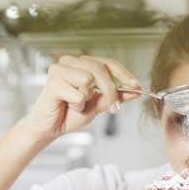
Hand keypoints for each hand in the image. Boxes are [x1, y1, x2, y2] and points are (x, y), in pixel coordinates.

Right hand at [21, 55, 141, 141]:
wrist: (51, 127)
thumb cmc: (71, 113)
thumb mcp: (100, 105)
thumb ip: (116, 96)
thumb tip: (136, 90)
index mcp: (83, 64)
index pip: (109, 62)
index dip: (124, 74)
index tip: (137, 86)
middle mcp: (71, 62)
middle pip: (100, 69)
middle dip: (111, 91)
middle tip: (113, 108)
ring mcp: (60, 69)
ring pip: (88, 79)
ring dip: (87, 99)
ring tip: (77, 104)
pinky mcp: (52, 82)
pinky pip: (77, 94)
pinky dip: (77, 105)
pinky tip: (67, 106)